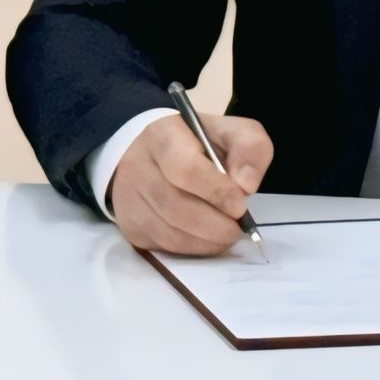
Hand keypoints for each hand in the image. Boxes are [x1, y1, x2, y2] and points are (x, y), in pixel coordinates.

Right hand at [105, 112, 274, 255]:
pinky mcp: (131, 226)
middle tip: (239, 226)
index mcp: (163, 136)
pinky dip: (194, 248)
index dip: (216, 191)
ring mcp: (129, 199)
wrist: (151, 153)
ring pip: (171, 232)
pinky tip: (208, 238)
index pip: (185, 168)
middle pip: (177, 206)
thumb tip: (246, 185)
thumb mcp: (228, 131)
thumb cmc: (194, 143)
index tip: (240, 204)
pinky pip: (165, 247)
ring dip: (208, 240)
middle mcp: (137, 167)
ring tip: (228, 233)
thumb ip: (249, 147)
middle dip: (216, 224)